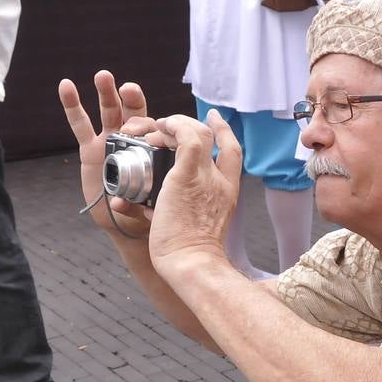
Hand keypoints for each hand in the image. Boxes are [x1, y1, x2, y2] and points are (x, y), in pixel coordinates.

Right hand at [59, 70, 153, 235]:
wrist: (124, 222)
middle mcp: (132, 142)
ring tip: (103, 76)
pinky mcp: (90, 149)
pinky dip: (72, 105)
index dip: (150, 125)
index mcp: (152, 150)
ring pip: (108, 112)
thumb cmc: (144, 212)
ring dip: (106, 93)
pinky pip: (79, 124)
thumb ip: (134, 205)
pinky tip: (66, 87)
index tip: (150, 128)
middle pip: (132, 113)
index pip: (153, 129)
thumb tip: (118, 203)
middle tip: (128, 88)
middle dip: (130, 97)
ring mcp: (110, 142)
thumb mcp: (147, 208)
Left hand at [144, 111, 240, 276]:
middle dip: (186, 124)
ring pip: (196, 132)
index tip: (213, 118)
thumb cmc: (188, 257)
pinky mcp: (187, 175)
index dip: (223, 131)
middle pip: (213, 137)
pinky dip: (172, 125)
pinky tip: (157, 127)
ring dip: (171, 125)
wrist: (192, 263)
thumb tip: (149, 209)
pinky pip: (185, 136)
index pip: (232, 153)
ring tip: (149, 132)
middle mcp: (220, 181)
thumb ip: (176, 213)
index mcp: (226, 194)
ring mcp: (206, 177)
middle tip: (163, 126)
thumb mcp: (191, 229)